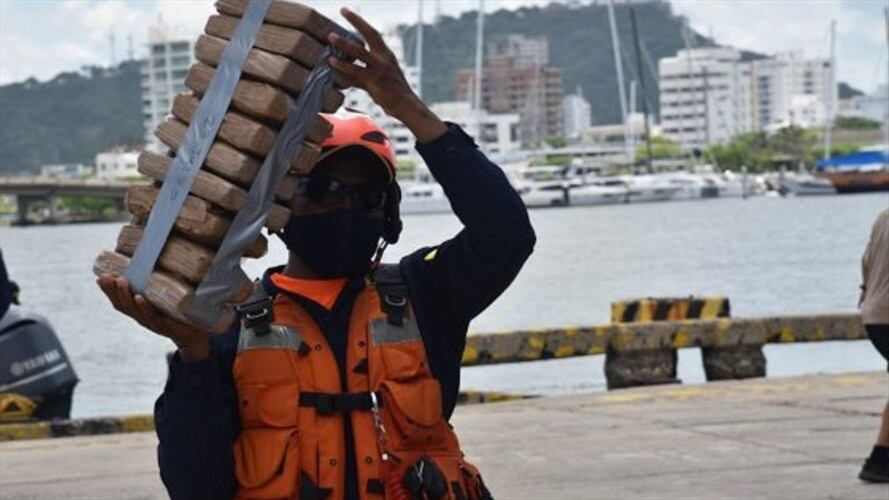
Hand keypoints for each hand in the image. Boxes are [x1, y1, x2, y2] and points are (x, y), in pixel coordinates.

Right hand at [97, 275, 209, 361]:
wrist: (195, 335)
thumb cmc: (179, 313)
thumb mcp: (166, 297)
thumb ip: (159, 283)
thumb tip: (156, 258)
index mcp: (139, 311)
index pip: (119, 301)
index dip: (108, 291)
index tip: (100, 277)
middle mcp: (142, 317)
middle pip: (122, 306)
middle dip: (112, 291)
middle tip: (107, 276)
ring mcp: (152, 322)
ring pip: (133, 310)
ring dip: (125, 295)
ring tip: (121, 280)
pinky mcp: (165, 326)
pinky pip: (152, 317)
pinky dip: (144, 307)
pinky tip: (139, 297)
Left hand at [327, 7, 446, 142]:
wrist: (408, 107)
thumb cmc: (394, 92)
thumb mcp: (384, 75)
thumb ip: (367, 68)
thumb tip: (347, 67)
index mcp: (387, 55)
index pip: (372, 33)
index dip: (359, 21)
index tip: (345, 11)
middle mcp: (384, 59)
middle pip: (370, 35)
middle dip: (356, 22)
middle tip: (342, 10)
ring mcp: (380, 70)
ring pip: (360, 53)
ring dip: (344, 44)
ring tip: (330, 38)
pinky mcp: (374, 83)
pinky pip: (356, 74)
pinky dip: (343, 68)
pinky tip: (332, 64)